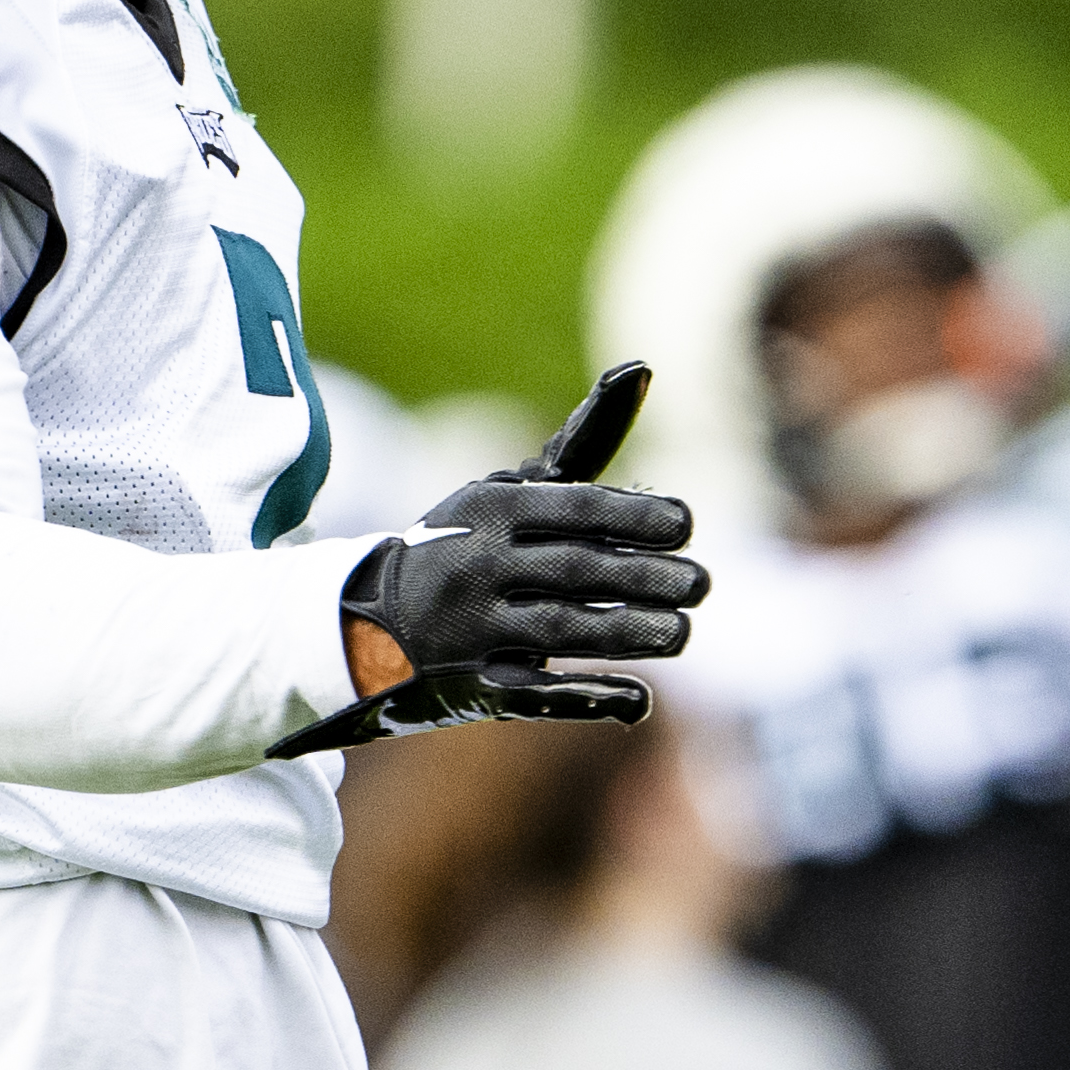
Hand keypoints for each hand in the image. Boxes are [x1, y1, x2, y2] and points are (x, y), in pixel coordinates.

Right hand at [341, 461, 703, 708]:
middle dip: (648, 578)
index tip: (687, 526)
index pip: (576, 512)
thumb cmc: (462, 542)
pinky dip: (590, 696)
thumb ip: (579, 445)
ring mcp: (474, 630)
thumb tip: (641, 371)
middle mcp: (479, 567)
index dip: (636, 520)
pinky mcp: (475, 685)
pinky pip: (537, 694)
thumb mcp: (505, 489)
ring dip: (631, 632)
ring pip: (564, 631)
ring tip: (682, 631)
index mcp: (491, 511)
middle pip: (579, 572)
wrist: (365, 620)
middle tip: (703, 584)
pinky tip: (640, 699)